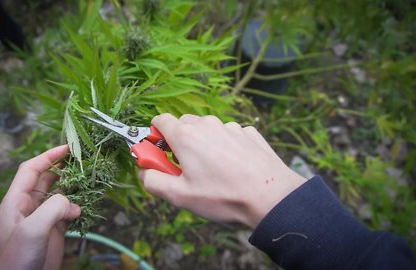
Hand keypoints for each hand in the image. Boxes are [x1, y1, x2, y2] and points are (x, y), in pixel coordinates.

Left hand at [0, 145, 80, 269]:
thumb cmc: (15, 260)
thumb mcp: (32, 229)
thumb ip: (52, 208)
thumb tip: (73, 203)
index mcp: (16, 201)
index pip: (31, 170)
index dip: (48, 156)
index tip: (67, 148)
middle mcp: (29, 207)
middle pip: (47, 179)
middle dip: (63, 169)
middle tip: (82, 160)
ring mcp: (42, 220)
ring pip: (59, 195)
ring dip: (73, 188)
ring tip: (89, 181)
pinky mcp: (53, 232)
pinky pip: (67, 212)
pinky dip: (77, 208)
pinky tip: (84, 210)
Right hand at [139, 114, 306, 227]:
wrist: (271, 197)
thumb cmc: (223, 197)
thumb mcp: (179, 196)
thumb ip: (152, 180)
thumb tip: (144, 171)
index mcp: (186, 136)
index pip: (159, 120)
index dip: (155, 138)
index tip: (160, 156)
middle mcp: (207, 124)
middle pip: (183, 124)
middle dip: (179, 143)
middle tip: (186, 169)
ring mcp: (231, 126)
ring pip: (208, 130)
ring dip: (204, 145)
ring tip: (214, 173)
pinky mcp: (249, 133)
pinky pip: (229, 136)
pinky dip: (226, 147)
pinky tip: (235, 168)